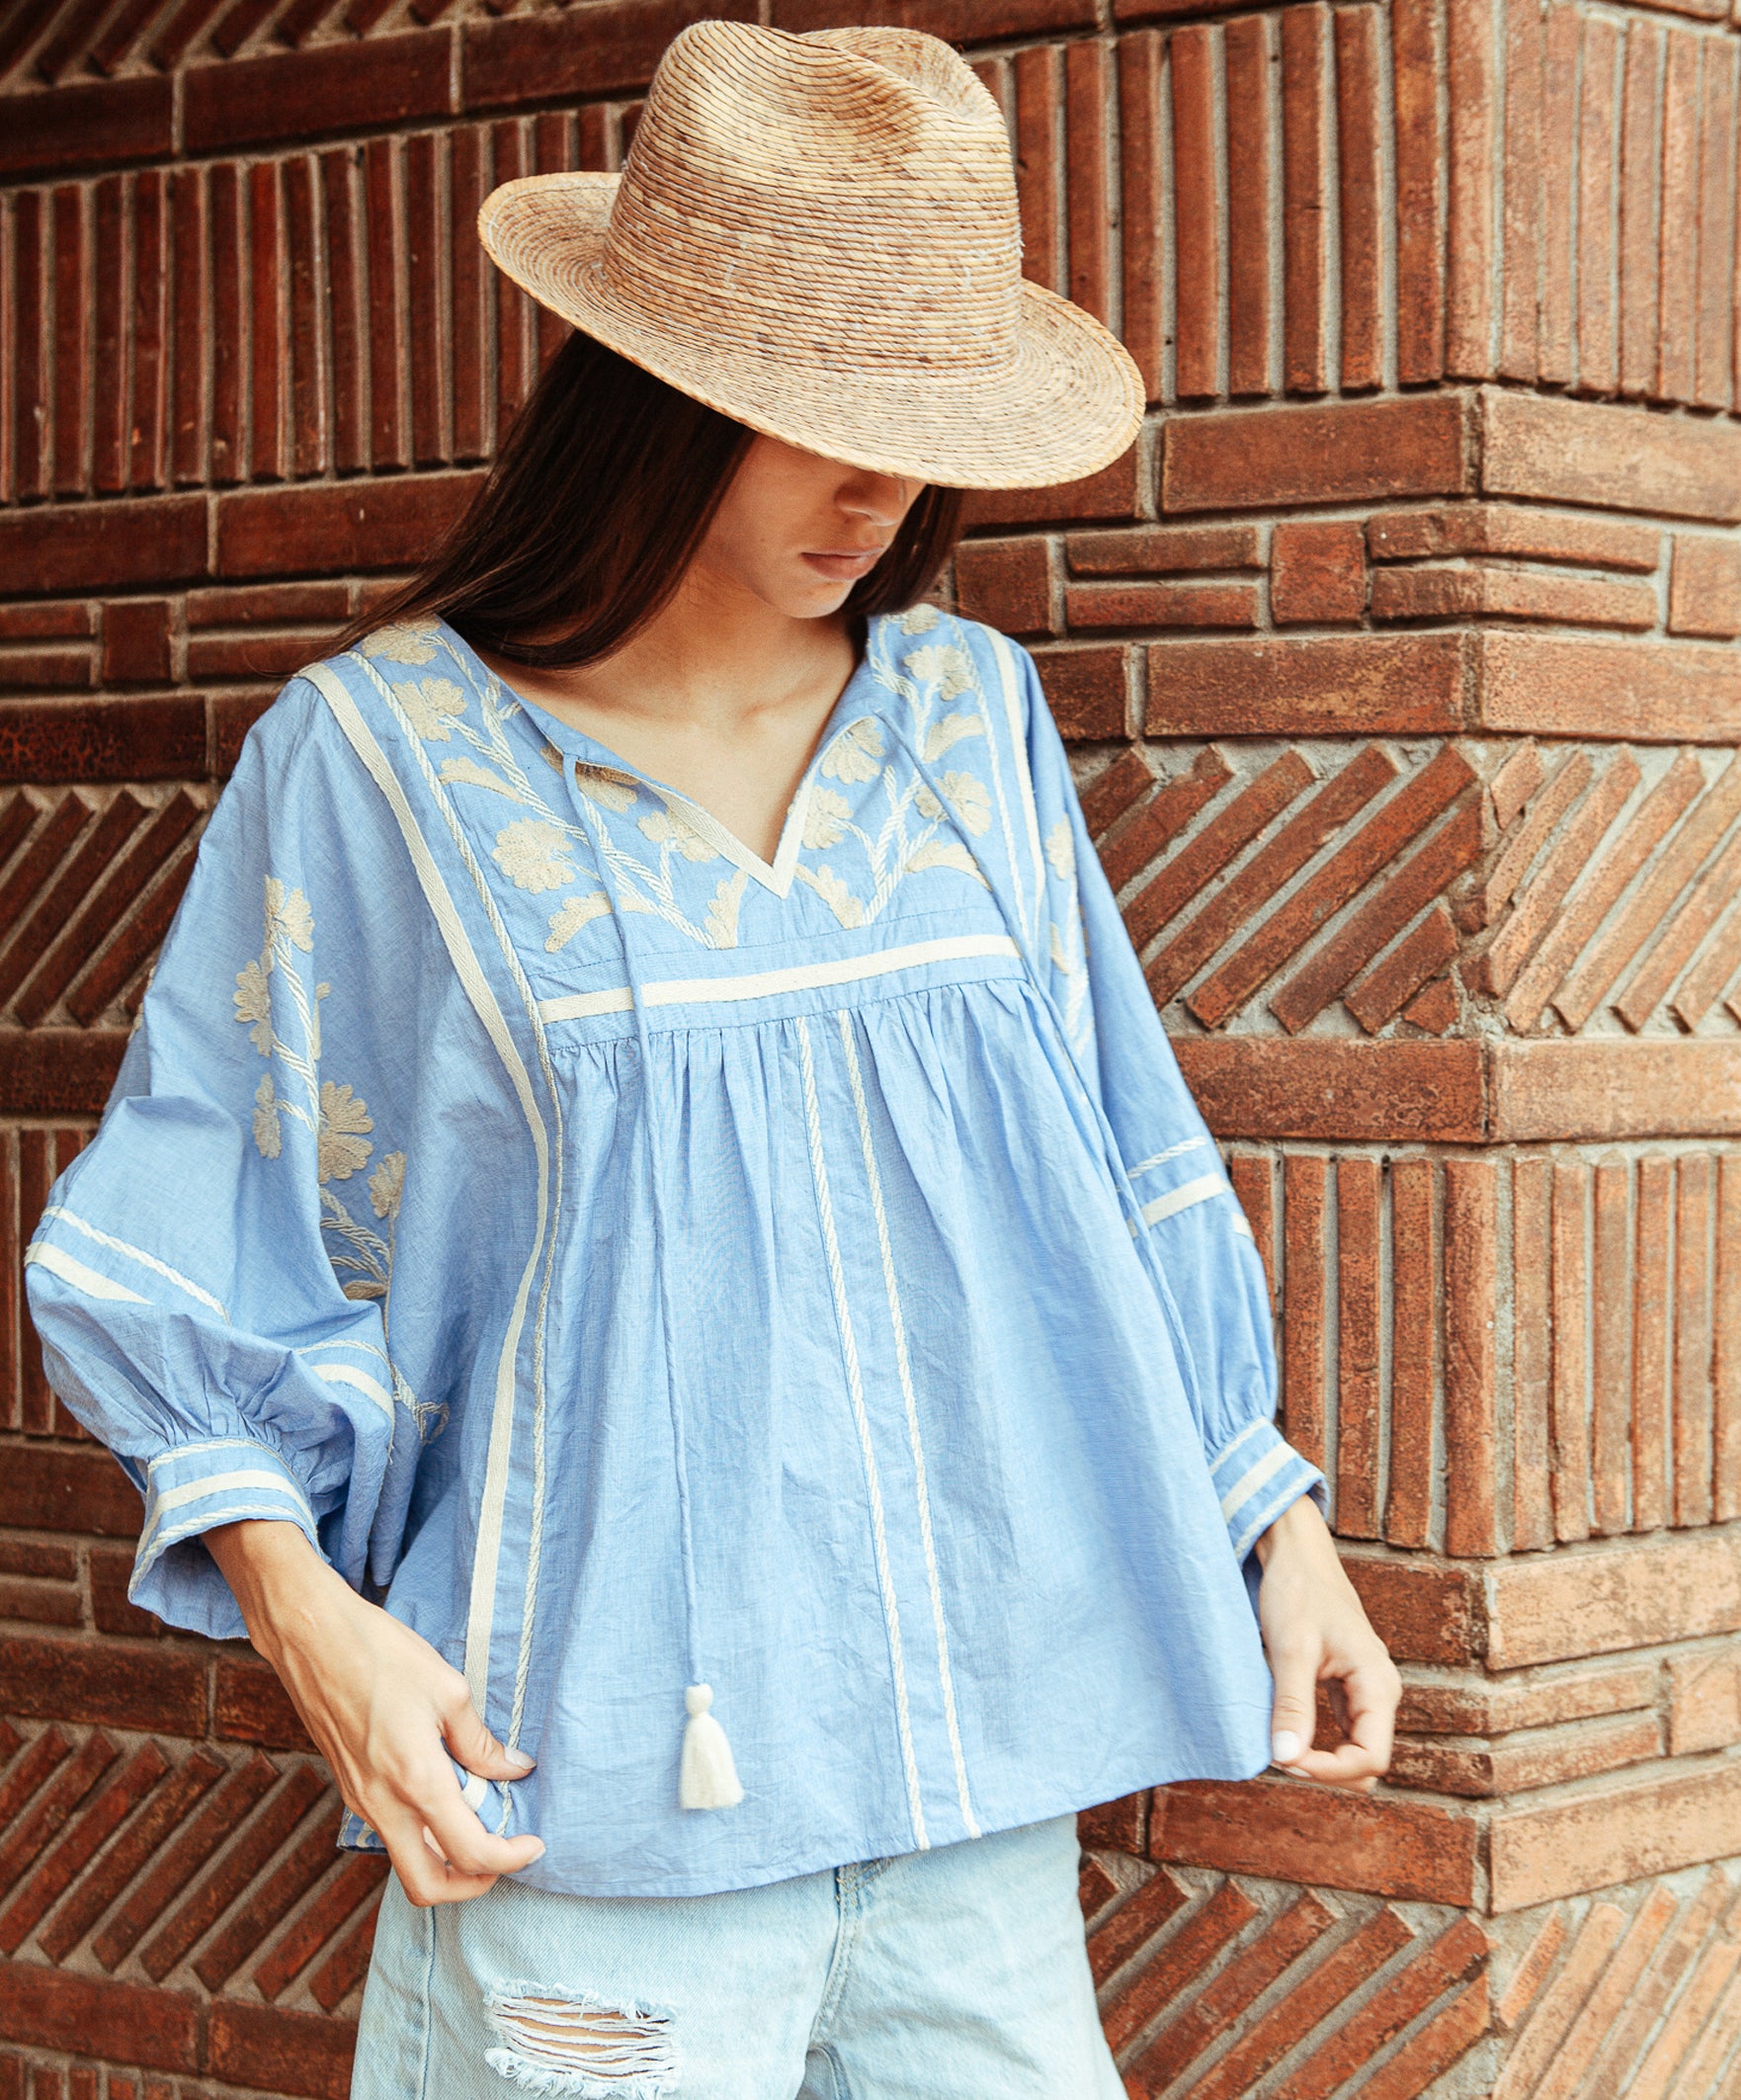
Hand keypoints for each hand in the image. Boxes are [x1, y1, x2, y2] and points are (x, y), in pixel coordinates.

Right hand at [206, 1519, 545, 1904]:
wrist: (311, 1638)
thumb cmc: (380, 1654)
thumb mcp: (448, 1690)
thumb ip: (480, 1742)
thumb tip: (513, 1769)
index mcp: (416, 1781)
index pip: (470, 1853)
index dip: (510, 1859)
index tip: (534, 1844)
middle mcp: (383, 1805)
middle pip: (427, 1888)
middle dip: (471, 1885)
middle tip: (504, 1854)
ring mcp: (361, 1801)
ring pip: (405, 1861)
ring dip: (445, 1858)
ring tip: (481, 1818)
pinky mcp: (350, 1788)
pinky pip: (390, 1831)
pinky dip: (422, 1832)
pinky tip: (446, 1795)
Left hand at [1253, 1495, 1399, 1791]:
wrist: (1296, 1552)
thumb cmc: (1297, 1591)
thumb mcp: (1291, 1648)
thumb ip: (1292, 1704)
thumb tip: (1286, 1759)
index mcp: (1379, 1684)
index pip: (1370, 1759)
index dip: (1329, 1771)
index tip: (1285, 1759)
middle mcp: (1381, 1691)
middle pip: (1366, 1761)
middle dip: (1325, 1770)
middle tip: (1277, 1754)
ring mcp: (1366, 1689)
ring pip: (1355, 1749)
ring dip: (1322, 1760)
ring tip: (1280, 1745)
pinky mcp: (1347, 1685)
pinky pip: (1343, 1731)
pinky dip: (1319, 1742)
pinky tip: (1287, 1731)